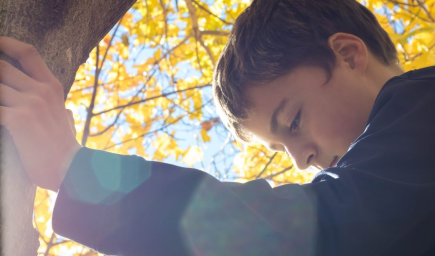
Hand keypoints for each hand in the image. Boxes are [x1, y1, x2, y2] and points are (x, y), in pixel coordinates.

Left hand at [0, 36, 81, 191]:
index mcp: (52, 87)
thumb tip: (64, 110)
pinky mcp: (18, 119)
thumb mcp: (68, 123)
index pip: (28, 53)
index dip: (6, 44)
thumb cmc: (67, 148)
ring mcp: (30, 103)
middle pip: (2, 66)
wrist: (71, 169)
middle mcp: (41, 90)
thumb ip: (63, 112)